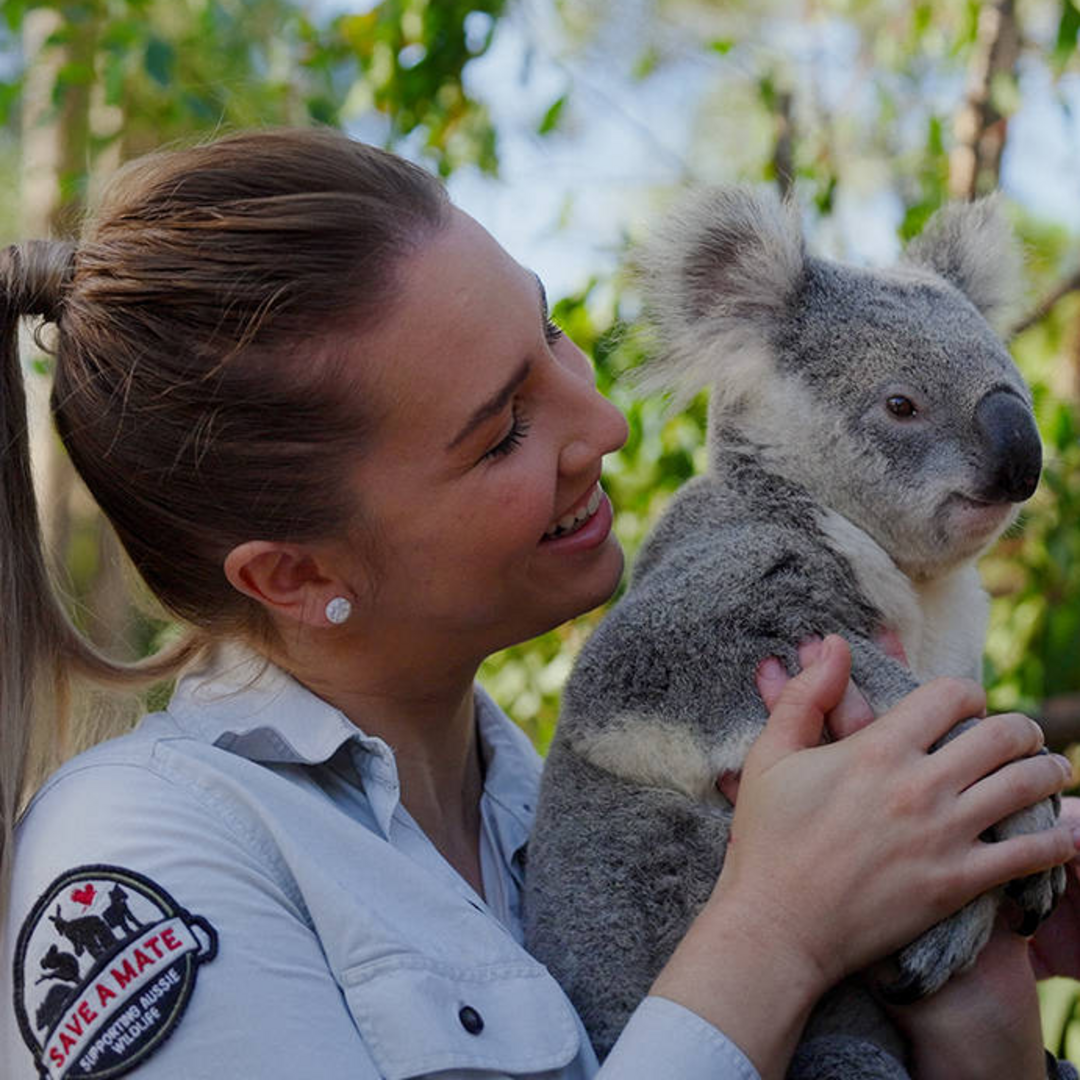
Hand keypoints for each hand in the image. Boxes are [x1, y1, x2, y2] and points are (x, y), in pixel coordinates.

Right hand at [650, 636, 1072, 1079]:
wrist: (779, 925)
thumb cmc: (768, 838)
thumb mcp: (771, 756)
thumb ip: (806, 696)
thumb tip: (834, 646)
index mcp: (877, 748)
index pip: (950, 695)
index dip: (966, 693)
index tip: (966, 706)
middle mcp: (919, 785)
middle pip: (1001, 735)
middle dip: (1020, 728)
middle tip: (1021, 735)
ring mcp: (944, 835)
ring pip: (1025, 786)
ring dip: (1048, 771)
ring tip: (1052, 770)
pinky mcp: (957, 883)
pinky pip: (1029, 854)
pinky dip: (1056, 839)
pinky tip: (1063, 832)